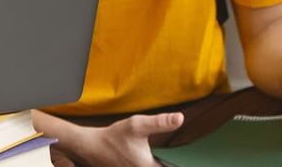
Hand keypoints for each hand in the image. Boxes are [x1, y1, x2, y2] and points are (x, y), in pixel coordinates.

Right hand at [48, 112, 182, 166]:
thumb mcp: (137, 125)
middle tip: (179, 157)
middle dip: (168, 163)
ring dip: (159, 164)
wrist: (90, 146)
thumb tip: (180, 118)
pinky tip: (150, 158)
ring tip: (166, 158)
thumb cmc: (113, 137)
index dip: (180, 164)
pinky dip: (150, 164)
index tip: (192, 159)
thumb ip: (160, 122)